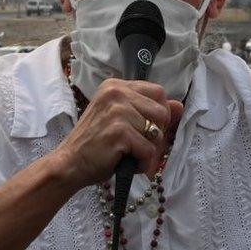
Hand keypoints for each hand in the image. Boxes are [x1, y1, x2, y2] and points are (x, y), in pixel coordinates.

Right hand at [55, 79, 182, 185]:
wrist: (69, 163)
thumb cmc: (96, 143)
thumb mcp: (122, 120)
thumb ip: (150, 111)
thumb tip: (180, 106)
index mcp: (117, 85)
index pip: (158, 92)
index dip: (159, 114)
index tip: (145, 128)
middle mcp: (116, 93)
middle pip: (162, 111)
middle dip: (156, 134)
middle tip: (137, 145)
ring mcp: (117, 111)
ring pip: (157, 133)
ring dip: (148, 151)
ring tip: (128, 154)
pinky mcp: (119, 132)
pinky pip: (148, 150)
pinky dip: (142, 163)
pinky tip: (126, 163)